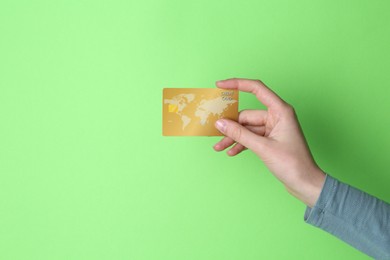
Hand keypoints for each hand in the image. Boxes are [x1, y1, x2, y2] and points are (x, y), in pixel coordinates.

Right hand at [213, 78, 325, 206]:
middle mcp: (277, 116)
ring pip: (247, 128)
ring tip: (219, 147)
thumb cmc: (293, 164)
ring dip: (233, 137)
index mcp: (281, 111)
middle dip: (230, 126)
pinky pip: (251, 137)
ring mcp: (274, 128)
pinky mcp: (271, 140)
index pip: (257, 89)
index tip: (220, 85)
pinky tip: (231, 152)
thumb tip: (220, 124)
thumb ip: (240, 134)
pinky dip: (241, 144)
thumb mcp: (263, 147)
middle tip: (215, 133)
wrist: (305, 184)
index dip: (237, 84)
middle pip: (247, 115)